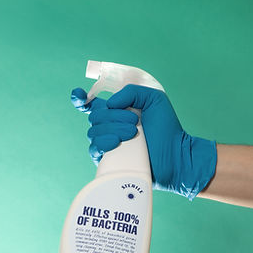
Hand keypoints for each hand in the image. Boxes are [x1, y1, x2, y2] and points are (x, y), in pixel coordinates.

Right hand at [70, 84, 215, 199]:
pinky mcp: (108, 160)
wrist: (174, 155)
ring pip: (94, 131)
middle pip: (95, 116)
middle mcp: (110, 127)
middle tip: (135, 122)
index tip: (78, 95)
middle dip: (113, 116)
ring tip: (134, 134)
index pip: (92, 105)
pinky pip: (95, 148)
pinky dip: (104, 142)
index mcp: (118, 111)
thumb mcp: (154, 98)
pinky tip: (118, 143)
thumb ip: (132, 91)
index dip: (80, 99)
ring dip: (113, 129)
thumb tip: (109, 103)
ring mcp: (108, 144)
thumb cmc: (166, 128)